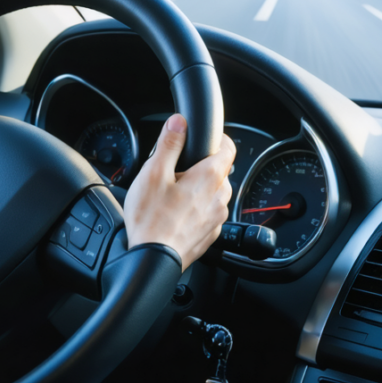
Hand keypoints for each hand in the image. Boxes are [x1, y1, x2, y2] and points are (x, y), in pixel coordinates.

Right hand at [124, 114, 235, 268]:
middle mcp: (220, 197)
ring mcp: (217, 217)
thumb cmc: (152, 220)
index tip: (207, 139)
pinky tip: (176, 215)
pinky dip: (197, 210)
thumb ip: (169, 144)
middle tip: (175, 172)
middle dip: (201, 167)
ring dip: (199, 190)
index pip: (229, 148)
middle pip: (219, 171)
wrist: (153, 260)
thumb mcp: (153, 173)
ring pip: (214, 193)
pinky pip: (208, 213)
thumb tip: (179, 122)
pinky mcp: (210, 234)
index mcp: (209, 177)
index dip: (219, 139)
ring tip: (172, 196)